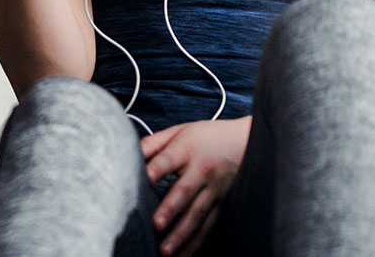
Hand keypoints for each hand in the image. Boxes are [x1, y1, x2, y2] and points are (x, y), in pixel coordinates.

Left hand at [141, 116, 251, 255]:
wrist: (243, 143)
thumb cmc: (206, 137)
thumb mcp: (181, 130)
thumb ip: (155, 142)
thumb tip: (131, 152)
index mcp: (188, 148)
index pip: (170, 158)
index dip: (157, 168)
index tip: (145, 178)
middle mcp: (201, 170)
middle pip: (185, 190)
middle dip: (170, 208)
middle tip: (156, 224)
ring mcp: (212, 189)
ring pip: (197, 213)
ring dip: (181, 233)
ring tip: (165, 250)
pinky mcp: (220, 203)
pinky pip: (208, 225)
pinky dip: (196, 242)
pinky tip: (183, 255)